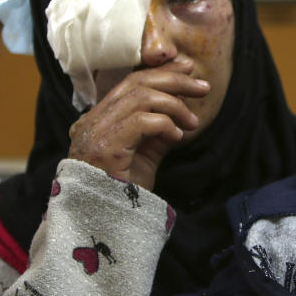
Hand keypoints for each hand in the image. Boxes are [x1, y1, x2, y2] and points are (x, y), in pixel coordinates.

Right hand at [68, 58, 209, 189]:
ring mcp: (95, 132)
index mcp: (98, 120)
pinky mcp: (105, 147)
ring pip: (141, 97)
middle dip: (174, 80)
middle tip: (203, 87)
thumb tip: (180, 113)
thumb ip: (157, 133)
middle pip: (137, 83)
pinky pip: (142, 122)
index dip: (162, 72)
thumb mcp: (145, 157)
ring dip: (174, 105)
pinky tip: (177, 137)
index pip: (131, 82)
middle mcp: (92, 121)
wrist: (105, 225)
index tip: (187, 70)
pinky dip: (165, 125)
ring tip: (193, 122)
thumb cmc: (121, 194)